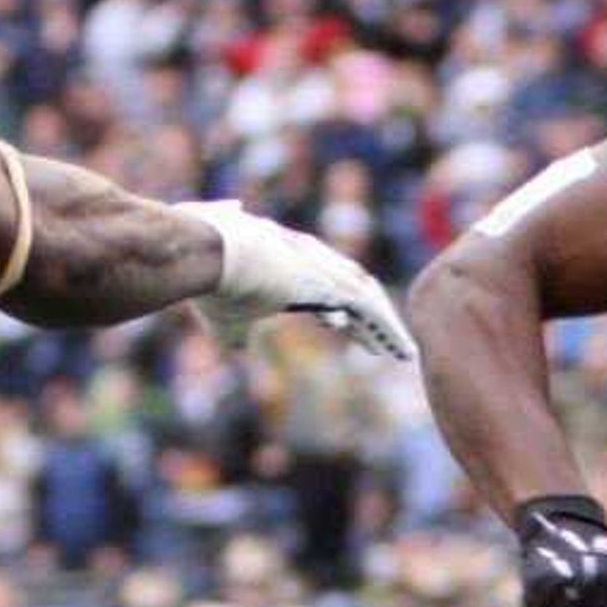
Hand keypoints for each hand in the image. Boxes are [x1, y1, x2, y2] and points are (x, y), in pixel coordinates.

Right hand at [184, 201, 418, 363]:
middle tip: (384, 343)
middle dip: (367, 317)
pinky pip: (370, 309)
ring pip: (366, 298)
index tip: (344, 328)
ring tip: (401, 352)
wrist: (206, 255)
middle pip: (350, 290)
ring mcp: (322, 268)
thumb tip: (237, 349)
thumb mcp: (223, 318)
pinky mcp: (330, 282)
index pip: (321, 285)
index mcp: (285, 264)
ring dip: (384, 326)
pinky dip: (386, 330)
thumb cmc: (209, 282)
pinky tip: (399, 351)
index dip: (335, 308)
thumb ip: (234, 332)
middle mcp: (309, 260)